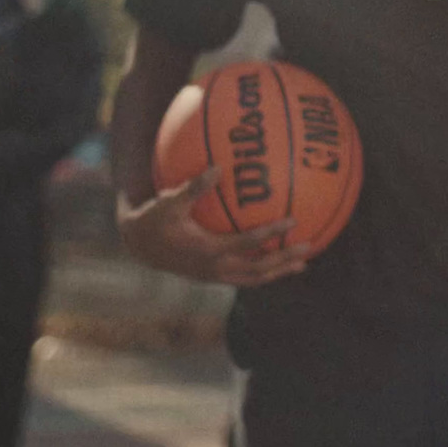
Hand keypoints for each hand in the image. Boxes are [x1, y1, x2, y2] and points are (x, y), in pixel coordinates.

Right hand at [116, 166, 309, 285]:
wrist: (139, 246)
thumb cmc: (155, 219)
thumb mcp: (170, 202)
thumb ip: (195, 187)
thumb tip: (218, 166)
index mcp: (208, 250)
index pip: (248, 243)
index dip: (271, 233)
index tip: (293, 221)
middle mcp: (215, 268)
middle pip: (259, 270)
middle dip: (284, 260)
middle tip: (308, 248)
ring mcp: (215, 276)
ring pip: (254, 279)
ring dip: (278, 271)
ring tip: (302, 264)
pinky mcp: (213, 277)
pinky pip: (245, 277)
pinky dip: (263, 271)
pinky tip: (276, 260)